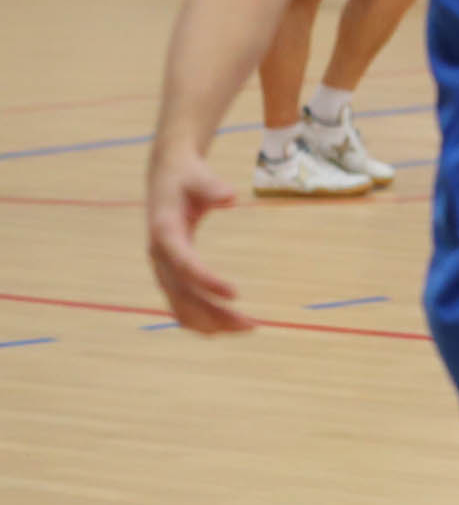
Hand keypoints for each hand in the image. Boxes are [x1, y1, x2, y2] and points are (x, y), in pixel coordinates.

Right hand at [146, 146, 250, 332]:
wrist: (166, 176)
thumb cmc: (188, 177)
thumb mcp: (199, 176)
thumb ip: (212, 187)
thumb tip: (230, 196)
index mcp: (165, 233)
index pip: (185, 264)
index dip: (207, 281)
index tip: (236, 294)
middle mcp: (159, 256)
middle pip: (184, 294)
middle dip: (215, 312)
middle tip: (252, 324)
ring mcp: (161, 268)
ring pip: (181, 306)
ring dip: (211, 321)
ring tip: (247, 328)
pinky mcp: (168, 273)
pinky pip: (180, 304)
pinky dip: (201, 319)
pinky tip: (226, 328)